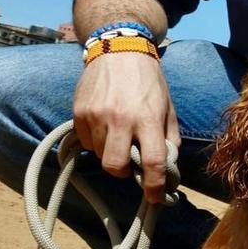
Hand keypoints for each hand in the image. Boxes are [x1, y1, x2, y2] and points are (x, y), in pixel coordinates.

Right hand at [71, 50, 179, 201]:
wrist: (119, 50)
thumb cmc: (148, 82)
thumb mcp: (167, 107)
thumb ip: (168, 138)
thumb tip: (167, 168)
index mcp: (147, 118)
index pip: (152, 162)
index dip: (155, 186)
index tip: (156, 197)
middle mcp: (120, 119)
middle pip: (116, 167)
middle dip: (124, 172)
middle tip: (130, 163)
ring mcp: (96, 116)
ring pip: (100, 156)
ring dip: (111, 154)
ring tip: (119, 135)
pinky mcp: (78, 113)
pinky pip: (87, 142)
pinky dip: (97, 142)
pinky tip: (105, 126)